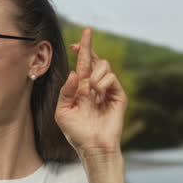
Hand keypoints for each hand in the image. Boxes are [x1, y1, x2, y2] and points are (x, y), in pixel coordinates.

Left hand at [55, 27, 126, 157]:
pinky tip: (98, 93)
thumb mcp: (63, 111)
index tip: (74, 43)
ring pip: (104, 65)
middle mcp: (95, 87)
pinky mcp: (119, 95)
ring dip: (95, 74)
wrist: (93, 146)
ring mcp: (108, 90)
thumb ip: (66, 91)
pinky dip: (103, 82)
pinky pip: (111, 77)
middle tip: (85, 36)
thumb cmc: (76, 132)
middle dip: (89, 47)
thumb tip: (74, 73)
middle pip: (95, 59)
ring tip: (91, 91)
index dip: (81, 51)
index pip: (83, 65)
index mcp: (82, 89)